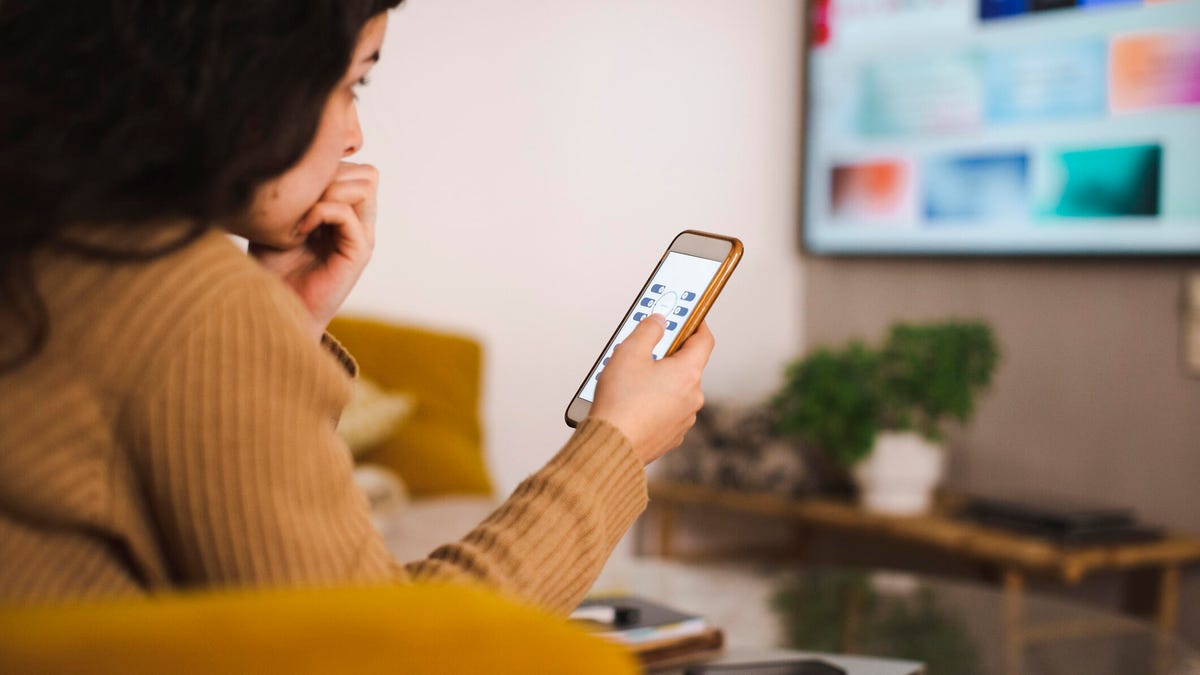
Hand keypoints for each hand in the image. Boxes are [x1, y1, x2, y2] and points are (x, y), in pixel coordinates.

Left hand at [249, 162, 377, 338]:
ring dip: (330, 189)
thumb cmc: (271, 267)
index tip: (296, 185)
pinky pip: (348, 214)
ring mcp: (361, 236)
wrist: (274, 308)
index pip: (355, 168)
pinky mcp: (359, 253)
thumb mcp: (276, 219)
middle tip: (301, 196)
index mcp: (344, 212)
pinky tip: (299, 229)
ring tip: (302, 211)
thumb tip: (285, 157)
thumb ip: (292, 192)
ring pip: (366, 185)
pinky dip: (321, 212)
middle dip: (332, 174)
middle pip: (366, 173)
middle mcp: (359, 222)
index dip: (330, 166)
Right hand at [589, 315, 714, 464]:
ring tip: (631, 379)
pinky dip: (654, 403)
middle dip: (667, 355)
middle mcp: (692, 398)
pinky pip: (667, 411)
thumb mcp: (629, 352)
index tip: (688, 317)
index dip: (697, 324)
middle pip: (686, 366)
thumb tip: (658, 322)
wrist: (612, 445)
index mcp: (688, 374)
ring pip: (675, 390)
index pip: (704, 340)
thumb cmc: (620, 403)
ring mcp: (683, 419)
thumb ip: (648, 330)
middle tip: (646, 348)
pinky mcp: (670, 436)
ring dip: (659, 380)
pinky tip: (632, 402)